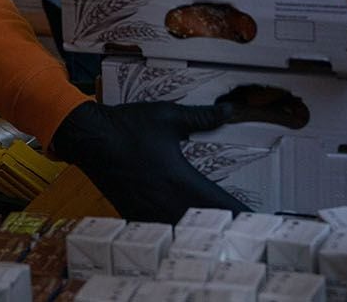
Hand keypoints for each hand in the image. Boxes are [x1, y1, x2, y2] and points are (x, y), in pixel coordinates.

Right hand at [51, 100, 245, 221]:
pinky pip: (158, 230)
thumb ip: (201, 117)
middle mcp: (167, 201)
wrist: (89, 138)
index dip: (241, 215)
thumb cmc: (127, 126)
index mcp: (181, 179)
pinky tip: (179, 231)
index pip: (221, 205)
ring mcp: (149, 211)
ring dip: (198, 234)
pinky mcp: (133, 214)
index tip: (256, 220)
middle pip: (205, 227)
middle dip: (225, 229)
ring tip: (215, 235)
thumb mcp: (168, 116)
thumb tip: (228, 111)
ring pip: (181, 232)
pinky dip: (172, 232)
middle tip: (242, 232)